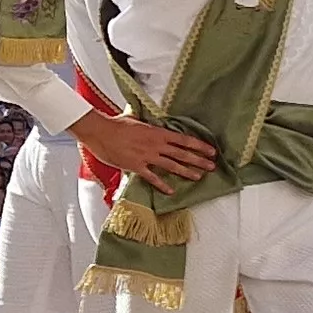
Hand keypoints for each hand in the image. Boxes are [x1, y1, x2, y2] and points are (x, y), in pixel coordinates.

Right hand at [75, 113, 219, 193]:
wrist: (100, 131)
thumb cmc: (116, 124)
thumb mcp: (137, 120)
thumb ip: (149, 126)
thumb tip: (156, 126)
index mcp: (157, 132)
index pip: (184, 139)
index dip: (199, 145)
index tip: (211, 151)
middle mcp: (156, 145)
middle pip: (182, 153)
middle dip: (199, 160)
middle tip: (212, 166)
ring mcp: (147, 156)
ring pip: (171, 166)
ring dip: (186, 172)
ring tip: (198, 177)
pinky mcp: (136, 166)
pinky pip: (152, 178)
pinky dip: (162, 185)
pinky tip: (171, 192)